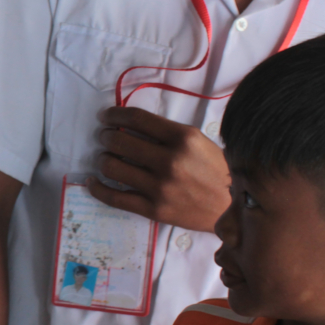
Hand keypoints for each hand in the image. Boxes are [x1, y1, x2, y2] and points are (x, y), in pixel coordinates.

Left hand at [90, 106, 230, 231]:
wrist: (231, 207)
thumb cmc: (214, 170)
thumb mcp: (197, 142)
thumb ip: (166, 133)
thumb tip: (128, 124)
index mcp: (182, 138)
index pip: (137, 118)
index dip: (114, 114)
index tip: (105, 116)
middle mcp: (169, 161)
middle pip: (119, 140)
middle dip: (106, 136)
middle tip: (106, 137)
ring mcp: (160, 187)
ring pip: (112, 166)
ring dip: (103, 158)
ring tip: (106, 157)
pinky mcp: (153, 210)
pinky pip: (114, 197)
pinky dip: (97, 187)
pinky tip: (93, 180)